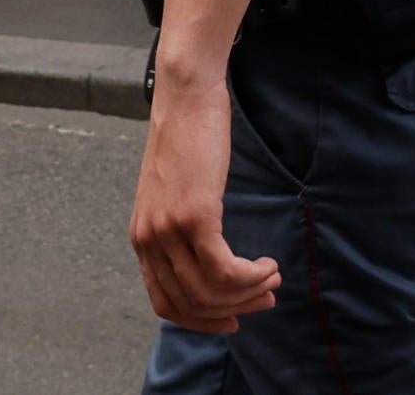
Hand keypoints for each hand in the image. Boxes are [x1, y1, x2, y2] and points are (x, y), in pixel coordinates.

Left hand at [131, 67, 281, 331]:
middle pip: (190, 303)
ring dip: (248, 293)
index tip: (234, 318)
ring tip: (272, 279)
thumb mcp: (174, 189)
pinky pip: (224, 269)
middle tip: (266, 298)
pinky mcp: (194, 215)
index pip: (165, 303)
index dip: (202, 320)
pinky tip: (268, 264)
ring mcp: (169, 229)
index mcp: (142, 237)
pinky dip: (250, 275)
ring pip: (209, 291)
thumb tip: (209, 252)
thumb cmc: (187, 135)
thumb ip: (181, 223)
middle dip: (233, 310)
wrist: (186, 94)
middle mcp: (149, 239)